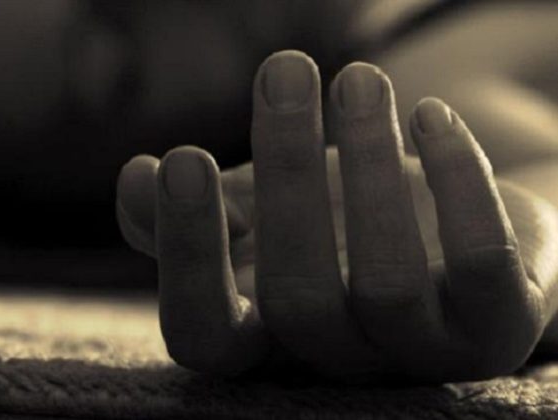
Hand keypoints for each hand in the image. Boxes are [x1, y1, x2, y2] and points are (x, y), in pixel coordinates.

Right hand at [116, 51, 549, 382]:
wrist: (451, 238)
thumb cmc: (335, 226)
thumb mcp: (258, 211)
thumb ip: (193, 211)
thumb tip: (134, 183)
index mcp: (264, 340)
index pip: (203, 336)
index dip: (188, 255)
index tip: (182, 158)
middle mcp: (336, 361)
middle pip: (298, 301)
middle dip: (285, 176)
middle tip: (284, 71)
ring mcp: (421, 353)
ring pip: (385, 286)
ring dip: (365, 167)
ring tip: (358, 79)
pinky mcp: (498, 326)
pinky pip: (483, 265)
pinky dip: (457, 181)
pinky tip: (430, 118)